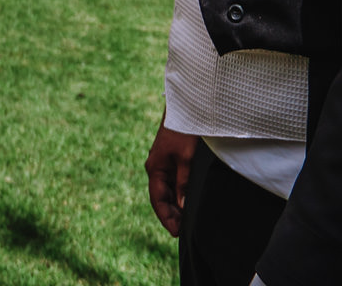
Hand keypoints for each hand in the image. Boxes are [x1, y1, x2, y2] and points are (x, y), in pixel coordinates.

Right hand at [145, 120, 196, 236]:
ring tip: (187, 221)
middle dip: (171, 215)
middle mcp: (156, 167)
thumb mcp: (186, 159)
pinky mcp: (172, 160)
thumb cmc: (184, 130)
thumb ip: (183, 183)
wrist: (186, 108)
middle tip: (184, 231)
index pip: (158, 199)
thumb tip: (182, 206)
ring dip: (175, 206)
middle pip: (161, 197)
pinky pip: (172, 183)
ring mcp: (163, 164)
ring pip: (167, 191)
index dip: (166, 217)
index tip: (177, 232)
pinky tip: (187, 202)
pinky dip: (178, 195)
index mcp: (155, 168)